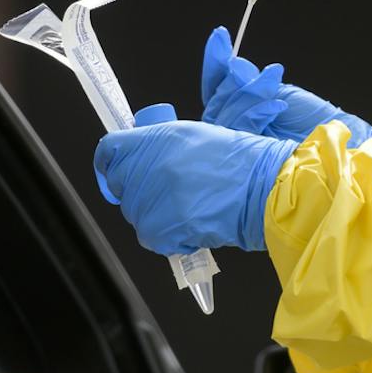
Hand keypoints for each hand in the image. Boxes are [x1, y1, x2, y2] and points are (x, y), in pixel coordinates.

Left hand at [93, 109, 296, 254]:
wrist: (262, 189)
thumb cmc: (238, 162)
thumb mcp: (194, 136)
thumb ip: (160, 144)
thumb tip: (140, 157)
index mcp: (155, 138)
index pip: (109, 149)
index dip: (109, 161)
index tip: (113, 171)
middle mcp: (147, 166)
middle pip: (119, 183)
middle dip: (137, 189)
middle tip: (166, 192)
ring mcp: (150, 199)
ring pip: (135, 212)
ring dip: (155, 214)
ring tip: (188, 206)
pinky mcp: (158, 229)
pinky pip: (150, 236)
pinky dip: (168, 236)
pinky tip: (191, 223)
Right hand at [199, 26, 371, 146]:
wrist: (332, 140)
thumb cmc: (312, 119)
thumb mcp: (281, 91)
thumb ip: (253, 82)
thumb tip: (233, 65)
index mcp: (243, 107)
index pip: (218, 84)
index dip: (215, 61)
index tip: (220, 35)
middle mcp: (237, 124)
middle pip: (217, 99)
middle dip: (229, 79)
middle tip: (240, 65)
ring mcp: (239, 141)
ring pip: (225, 114)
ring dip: (249, 93)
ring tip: (271, 81)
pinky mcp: (248, 156)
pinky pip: (241, 129)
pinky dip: (257, 112)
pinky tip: (276, 105)